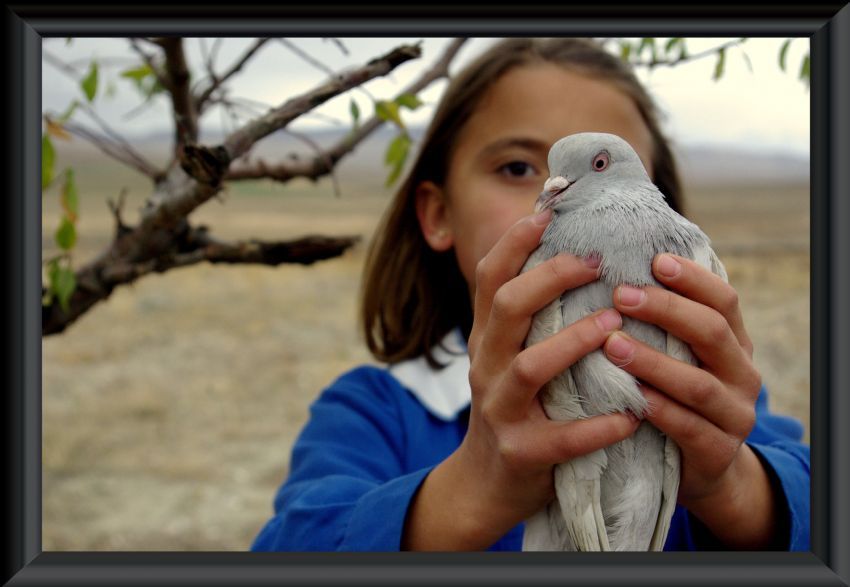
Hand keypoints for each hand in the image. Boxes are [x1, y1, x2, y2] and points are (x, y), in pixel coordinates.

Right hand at [403, 210, 638, 549]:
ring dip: (573, 342)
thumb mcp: (508, 356)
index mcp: (487, 338)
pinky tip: (631, 414)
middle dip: (550, 278)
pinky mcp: (522, 452)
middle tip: (595, 262)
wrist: (486, 482)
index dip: (515, 242)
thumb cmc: (514, 406)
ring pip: (529, 367)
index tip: (548, 212)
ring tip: (614, 325)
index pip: (490, 278)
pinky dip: (597, 425)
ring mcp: (500, 410)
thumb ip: (529, 317)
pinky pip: (560, 437)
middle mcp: (486, 366)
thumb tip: (570, 254)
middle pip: (507, 308)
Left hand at [602, 253, 776, 547]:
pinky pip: (688, 427)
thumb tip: (620, 272)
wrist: (702, 468)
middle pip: (712, 332)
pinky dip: (659, 409)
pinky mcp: (718, 451)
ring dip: (653, 361)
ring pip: (698, 383)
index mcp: (733, 344)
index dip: (693, 279)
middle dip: (666, 310)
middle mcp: (742, 374)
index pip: (724, 301)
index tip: (655, 261)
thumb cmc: (676, 397)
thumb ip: (664, 325)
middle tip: (621, 295)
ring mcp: (735, 415)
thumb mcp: (680, 358)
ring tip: (613, 345)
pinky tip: (630, 395)